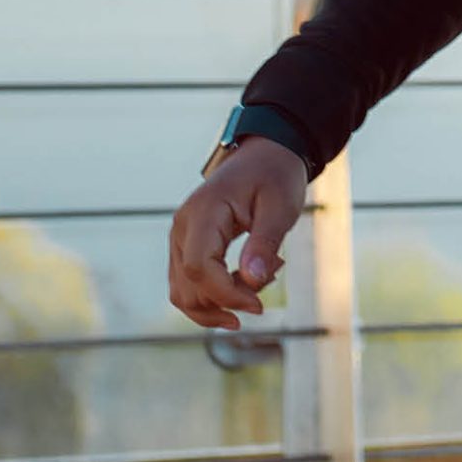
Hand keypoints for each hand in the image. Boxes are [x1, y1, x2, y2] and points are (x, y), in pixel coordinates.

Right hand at [167, 137, 306, 328]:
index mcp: (203, 212)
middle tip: (268, 286)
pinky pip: (189, 283)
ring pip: (183, 292)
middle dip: (226, 301)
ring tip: (260, 283)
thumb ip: (265, 242)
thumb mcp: (280, 206)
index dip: (226, 294)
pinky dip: (214, 295)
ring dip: (219, 303)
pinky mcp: (187, 247)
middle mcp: (182, 227)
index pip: (199, 267)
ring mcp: (180, 238)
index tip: (258, 305)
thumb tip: (253, 281)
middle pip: (187, 287)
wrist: (266, 155)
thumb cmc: (276, 176)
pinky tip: (246, 286)